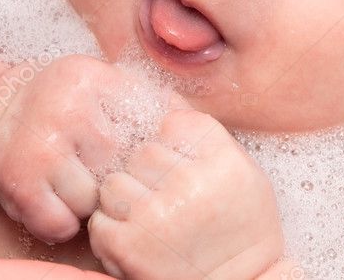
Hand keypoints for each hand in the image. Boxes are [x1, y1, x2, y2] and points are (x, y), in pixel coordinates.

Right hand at [0, 55, 139, 243]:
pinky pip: (59, 223)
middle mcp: (68, 106)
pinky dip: (59, 223)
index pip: (144, 130)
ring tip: (72, 182)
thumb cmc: (65, 105)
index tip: (126, 153)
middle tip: (93, 169)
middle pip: (120, 168)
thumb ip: (148, 100)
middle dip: (111, 178)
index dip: (138, 152)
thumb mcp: (104, 86)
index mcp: (95, 78)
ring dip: (85, 203)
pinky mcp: (17, 179)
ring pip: (92, 200)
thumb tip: (192, 124)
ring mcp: (40, 143)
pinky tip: (53, 200)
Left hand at [87, 97, 287, 279]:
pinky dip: (111, 229)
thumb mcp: (243, 173)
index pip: (170, 124)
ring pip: (114, 183)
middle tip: (168, 200)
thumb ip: (206, 137)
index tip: (182, 168)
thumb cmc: (242, 229)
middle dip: (147, 175)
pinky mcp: (129, 244)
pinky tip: (138, 239)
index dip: (170, 146)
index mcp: (220, 157)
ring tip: (152, 221)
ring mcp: (156, 213)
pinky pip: (100, 218)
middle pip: (139, 152)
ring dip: (126, 200)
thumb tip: (164, 99)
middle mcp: (188, 181)